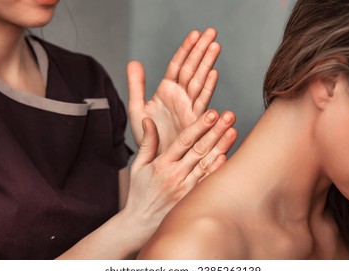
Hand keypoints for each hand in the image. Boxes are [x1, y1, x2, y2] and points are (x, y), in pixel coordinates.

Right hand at [123, 110, 236, 247]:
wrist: (139, 224)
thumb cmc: (139, 192)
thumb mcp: (138, 166)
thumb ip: (147, 142)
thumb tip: (148, 120)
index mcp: (162, 164)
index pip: (184, 141)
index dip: (199, 126)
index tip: (212, 113)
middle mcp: (175, 175)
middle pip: (199, 149)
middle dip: (215, 131)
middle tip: (229, 116)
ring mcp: (185, 188)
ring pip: (206, 164)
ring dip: (221, 147)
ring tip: (233, 131)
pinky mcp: (191, 199)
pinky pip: (207, 183)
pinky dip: (217, 170)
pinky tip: (227, 158)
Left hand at [127, 28, 220, 153]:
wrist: (154, 161)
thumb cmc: (148, 138)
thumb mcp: (137, 108)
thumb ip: (136, 85)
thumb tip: (133, 61)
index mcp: (166, 91)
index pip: (177, 65)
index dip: (186, 49)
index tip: (195, 34)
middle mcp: (179, 97)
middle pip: (191, 68)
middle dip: (201, 50)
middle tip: (211, 32)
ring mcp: (188, 108)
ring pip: (198, 81)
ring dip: (206, 63)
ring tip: (215, 46)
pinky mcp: (194, 121)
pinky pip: (200, 102)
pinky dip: (206, 88)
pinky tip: (212, 74)